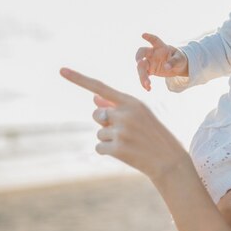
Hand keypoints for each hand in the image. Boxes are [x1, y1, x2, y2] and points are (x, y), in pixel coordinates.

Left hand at [59, 67, 186, 181]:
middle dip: (104, 122)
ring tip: (130, 143)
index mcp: (132, 102)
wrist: (169, 160)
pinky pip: (99, 148)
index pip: (100, 88)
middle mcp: (125, 113)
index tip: (61, 70)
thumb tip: (93, 99)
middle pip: (97, 114)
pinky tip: (125, 153)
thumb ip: (116, 106)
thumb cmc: (153, 135)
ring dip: (109, 139)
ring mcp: (121, 131)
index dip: (79, 79)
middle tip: (124, 131)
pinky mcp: (117, 149)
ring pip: (98, 133)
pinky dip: (107, 152)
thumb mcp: (140, 115)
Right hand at [135, 32, 188, 90]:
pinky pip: (144, 76)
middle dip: (138, 57)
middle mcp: (153, 53)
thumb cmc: (179, 58)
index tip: (143, 35)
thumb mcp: (180, 59)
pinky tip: (148, 89)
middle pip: (142, 53)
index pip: (154, 40)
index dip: (149, 37)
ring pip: (141, 67)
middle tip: (139, 63)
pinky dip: (145, 83)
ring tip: (147, 85)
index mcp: (161, 46)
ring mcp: (150, 62)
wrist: (178, 66)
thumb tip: (166, 67)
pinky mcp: (149, 70)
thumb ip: (173, 61)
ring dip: (142, 76)